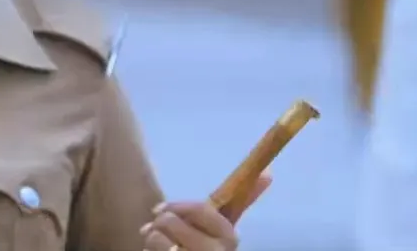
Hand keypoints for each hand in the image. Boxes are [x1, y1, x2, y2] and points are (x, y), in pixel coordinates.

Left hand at [139, 174, 270, 250]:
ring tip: (161, 246)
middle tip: (158, 230)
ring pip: (155, 236)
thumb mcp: (220, 229)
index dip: (177, 206)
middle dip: (159, 223)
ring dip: (151, 238)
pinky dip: (147, 250)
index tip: (160, 209)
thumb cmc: (206, 247)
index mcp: (229, 238)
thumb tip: (269, 173)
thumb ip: (239, 203)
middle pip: (171, 220)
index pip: (201, 209)